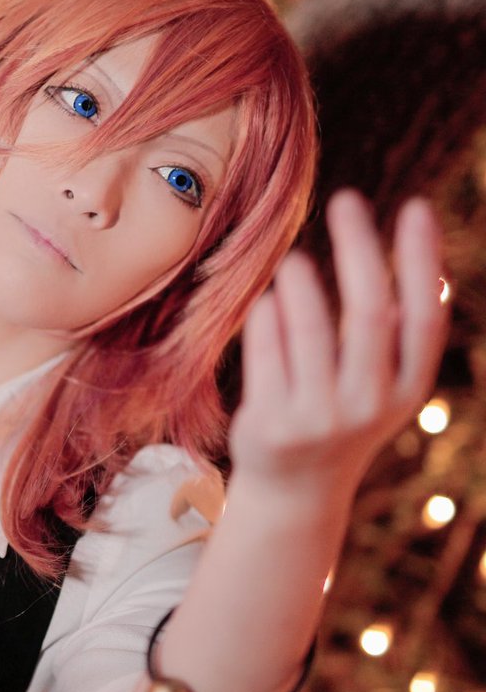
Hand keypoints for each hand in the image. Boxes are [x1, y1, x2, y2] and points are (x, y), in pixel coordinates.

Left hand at [228, 189, 448, 506]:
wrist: (295, 491)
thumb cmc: (340, 414)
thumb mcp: (382, 385)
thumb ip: (397, 337)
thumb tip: (420, 266)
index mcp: (407, 390)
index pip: (424, 319)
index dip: (421, 261)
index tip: (415, 206)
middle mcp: (370, 405)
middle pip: (369, 314)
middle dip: (360, 249)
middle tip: (346, 200)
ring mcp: (319, 417)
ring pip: (310, 331)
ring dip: (303, 284)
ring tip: (295, 259)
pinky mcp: (272, 423)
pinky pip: (267, 351)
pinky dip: (267, 316)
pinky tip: (268, 299)